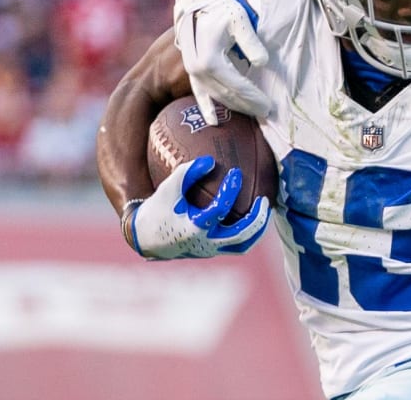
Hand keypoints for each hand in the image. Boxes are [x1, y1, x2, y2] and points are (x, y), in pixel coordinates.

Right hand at [125, 156, 270, 258]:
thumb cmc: (158, 209)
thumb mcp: (168, 189)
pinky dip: (248, 232)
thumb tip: (211, 160)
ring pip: (243, 245)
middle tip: (265, 200)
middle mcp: (205, 243)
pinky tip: (253, 214)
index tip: (236, 173)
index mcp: (194, 228)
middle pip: (241, 236)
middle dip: (257, 219)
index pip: (220, 210)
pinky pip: (237, 244)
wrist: (145, 238)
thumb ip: (187, 172)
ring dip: (257, 229)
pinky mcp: (212, 251)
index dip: (230, 190)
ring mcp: (210, 250)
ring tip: (264, 210)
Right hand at [174, 0, 270, 125]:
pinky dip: (207, 108)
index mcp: (210, 60)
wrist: (196, 2)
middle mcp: (198, 70)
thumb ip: (251, 42)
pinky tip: (213, 121)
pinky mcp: (192, 72)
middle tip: (267, 113)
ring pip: (217, 96)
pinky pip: (199, 94)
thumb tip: (262, 63)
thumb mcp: (239, 20)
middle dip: (248, 105)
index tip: (270, 106)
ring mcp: (193, 73)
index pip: (238, 85)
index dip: (254, 97)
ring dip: (235, 107)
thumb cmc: (220, 9)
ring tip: (253, 113)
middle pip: (228, 95)